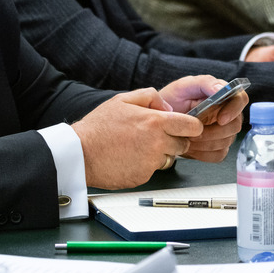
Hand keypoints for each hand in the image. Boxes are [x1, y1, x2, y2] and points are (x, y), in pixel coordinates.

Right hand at [71, 88, 199, 189]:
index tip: (187, 127)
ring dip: (161, 153)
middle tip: (156, 136)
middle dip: (175, 140)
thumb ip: (150, 96)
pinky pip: (153, 170)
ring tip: (138, 147)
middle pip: (184, 144)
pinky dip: (145, 165)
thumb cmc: (98, 127)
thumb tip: (167, 106)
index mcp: (154, 121)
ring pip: (170, 158)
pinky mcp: (144, 176)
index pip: (192, 126)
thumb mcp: (122, 100)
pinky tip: (130, 157)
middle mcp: (157, 142)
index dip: (191, 126)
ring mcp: (151, 161)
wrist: (81, 153)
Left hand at [158, 76, 246, 162]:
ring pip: (227, 142)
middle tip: (193, 133)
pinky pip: (218, 154)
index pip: (240, 99)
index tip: (220, 119)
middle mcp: (226, 113)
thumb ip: (204, 82)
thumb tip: (222, 89)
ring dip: (206, 143)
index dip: (234, 110)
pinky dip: (203, 153)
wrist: (158, 120)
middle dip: (215, 131)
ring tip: (186, 138)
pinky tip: (189, 147)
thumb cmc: (171, 100)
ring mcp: (223, 131)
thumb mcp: (184, 86)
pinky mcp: (216, 147)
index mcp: (221, 95)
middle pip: (236, 125)